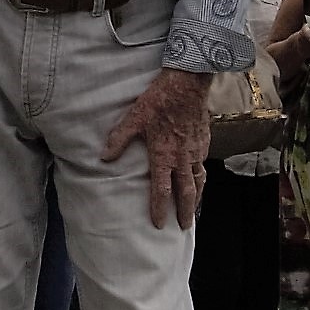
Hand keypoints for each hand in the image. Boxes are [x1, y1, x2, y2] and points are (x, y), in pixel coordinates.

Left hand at [105, 66, 210, 230]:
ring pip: (199, 180)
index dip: (159, 209)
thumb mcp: (134, 118)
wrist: (187, 84)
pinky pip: (203, 165)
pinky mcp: (204, 142)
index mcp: (163, 155)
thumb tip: (104, 157)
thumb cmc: (159, 100)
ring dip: (197, 197)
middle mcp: (182, 158)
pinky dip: (201, 177)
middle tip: (184, 226)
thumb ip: (119, 139)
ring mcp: (196, 151)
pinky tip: (199, 178)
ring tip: (195, 209)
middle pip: (186, 192)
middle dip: (185, 211)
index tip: (159, 224)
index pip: (161, 190)